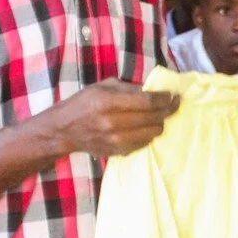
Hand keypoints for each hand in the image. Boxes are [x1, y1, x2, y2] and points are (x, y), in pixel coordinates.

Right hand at [45, 79, 178, 157]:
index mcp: (109, 102)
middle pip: (154, 118)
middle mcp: (113, 123)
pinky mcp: (118, 152)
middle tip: (173, 103)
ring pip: (153, 133)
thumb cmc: (84, 103)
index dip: (165, 99)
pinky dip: (149, 134)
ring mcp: (116, 140)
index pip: (148, 102)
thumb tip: (154, 90)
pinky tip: (146, 126)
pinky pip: (144, 143)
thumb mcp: (104, 86)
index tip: (173, 95)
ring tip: (159, 115)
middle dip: (168, 110)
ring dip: (160, 122)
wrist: (65, 130)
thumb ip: (129, 88)